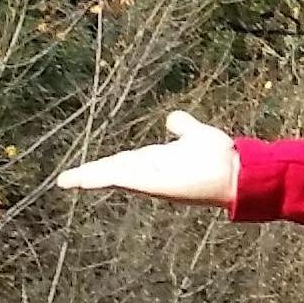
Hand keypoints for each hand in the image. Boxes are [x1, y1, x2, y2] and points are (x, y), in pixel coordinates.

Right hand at [56, 110, 240, 207]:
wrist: (238, 170)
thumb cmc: (220, 157)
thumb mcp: (195, 135)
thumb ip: (183, 127)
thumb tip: (172, 119)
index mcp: (157, 161)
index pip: (124, 162)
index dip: (104, 165)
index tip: (85, 170)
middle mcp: (151, 172)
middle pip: (113, 170)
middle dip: (90, 174)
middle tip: (65, 180)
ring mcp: (151, 179)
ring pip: (114, 176)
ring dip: (90, 177)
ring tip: (66, 181)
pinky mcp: (153, 183)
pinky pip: (123, 179)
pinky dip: (104, 179)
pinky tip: (85, 180)